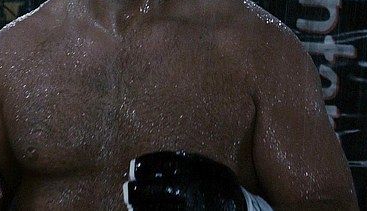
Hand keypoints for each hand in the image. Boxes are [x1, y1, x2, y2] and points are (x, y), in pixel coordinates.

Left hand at [123, 151, 248, 210]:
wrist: (238, 208)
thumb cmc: (217, 182)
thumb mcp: (204, 164)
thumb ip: (181, 160)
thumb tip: (153, 162)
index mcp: (187, 169)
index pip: (155, 164)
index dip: (142, 166)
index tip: (134, 168)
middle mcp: (184, 188)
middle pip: (148, 189)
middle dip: (134, 190)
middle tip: (128, 189)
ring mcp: (185, 208)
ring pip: (152, 208)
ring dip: (138, 206)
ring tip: (132, 204)